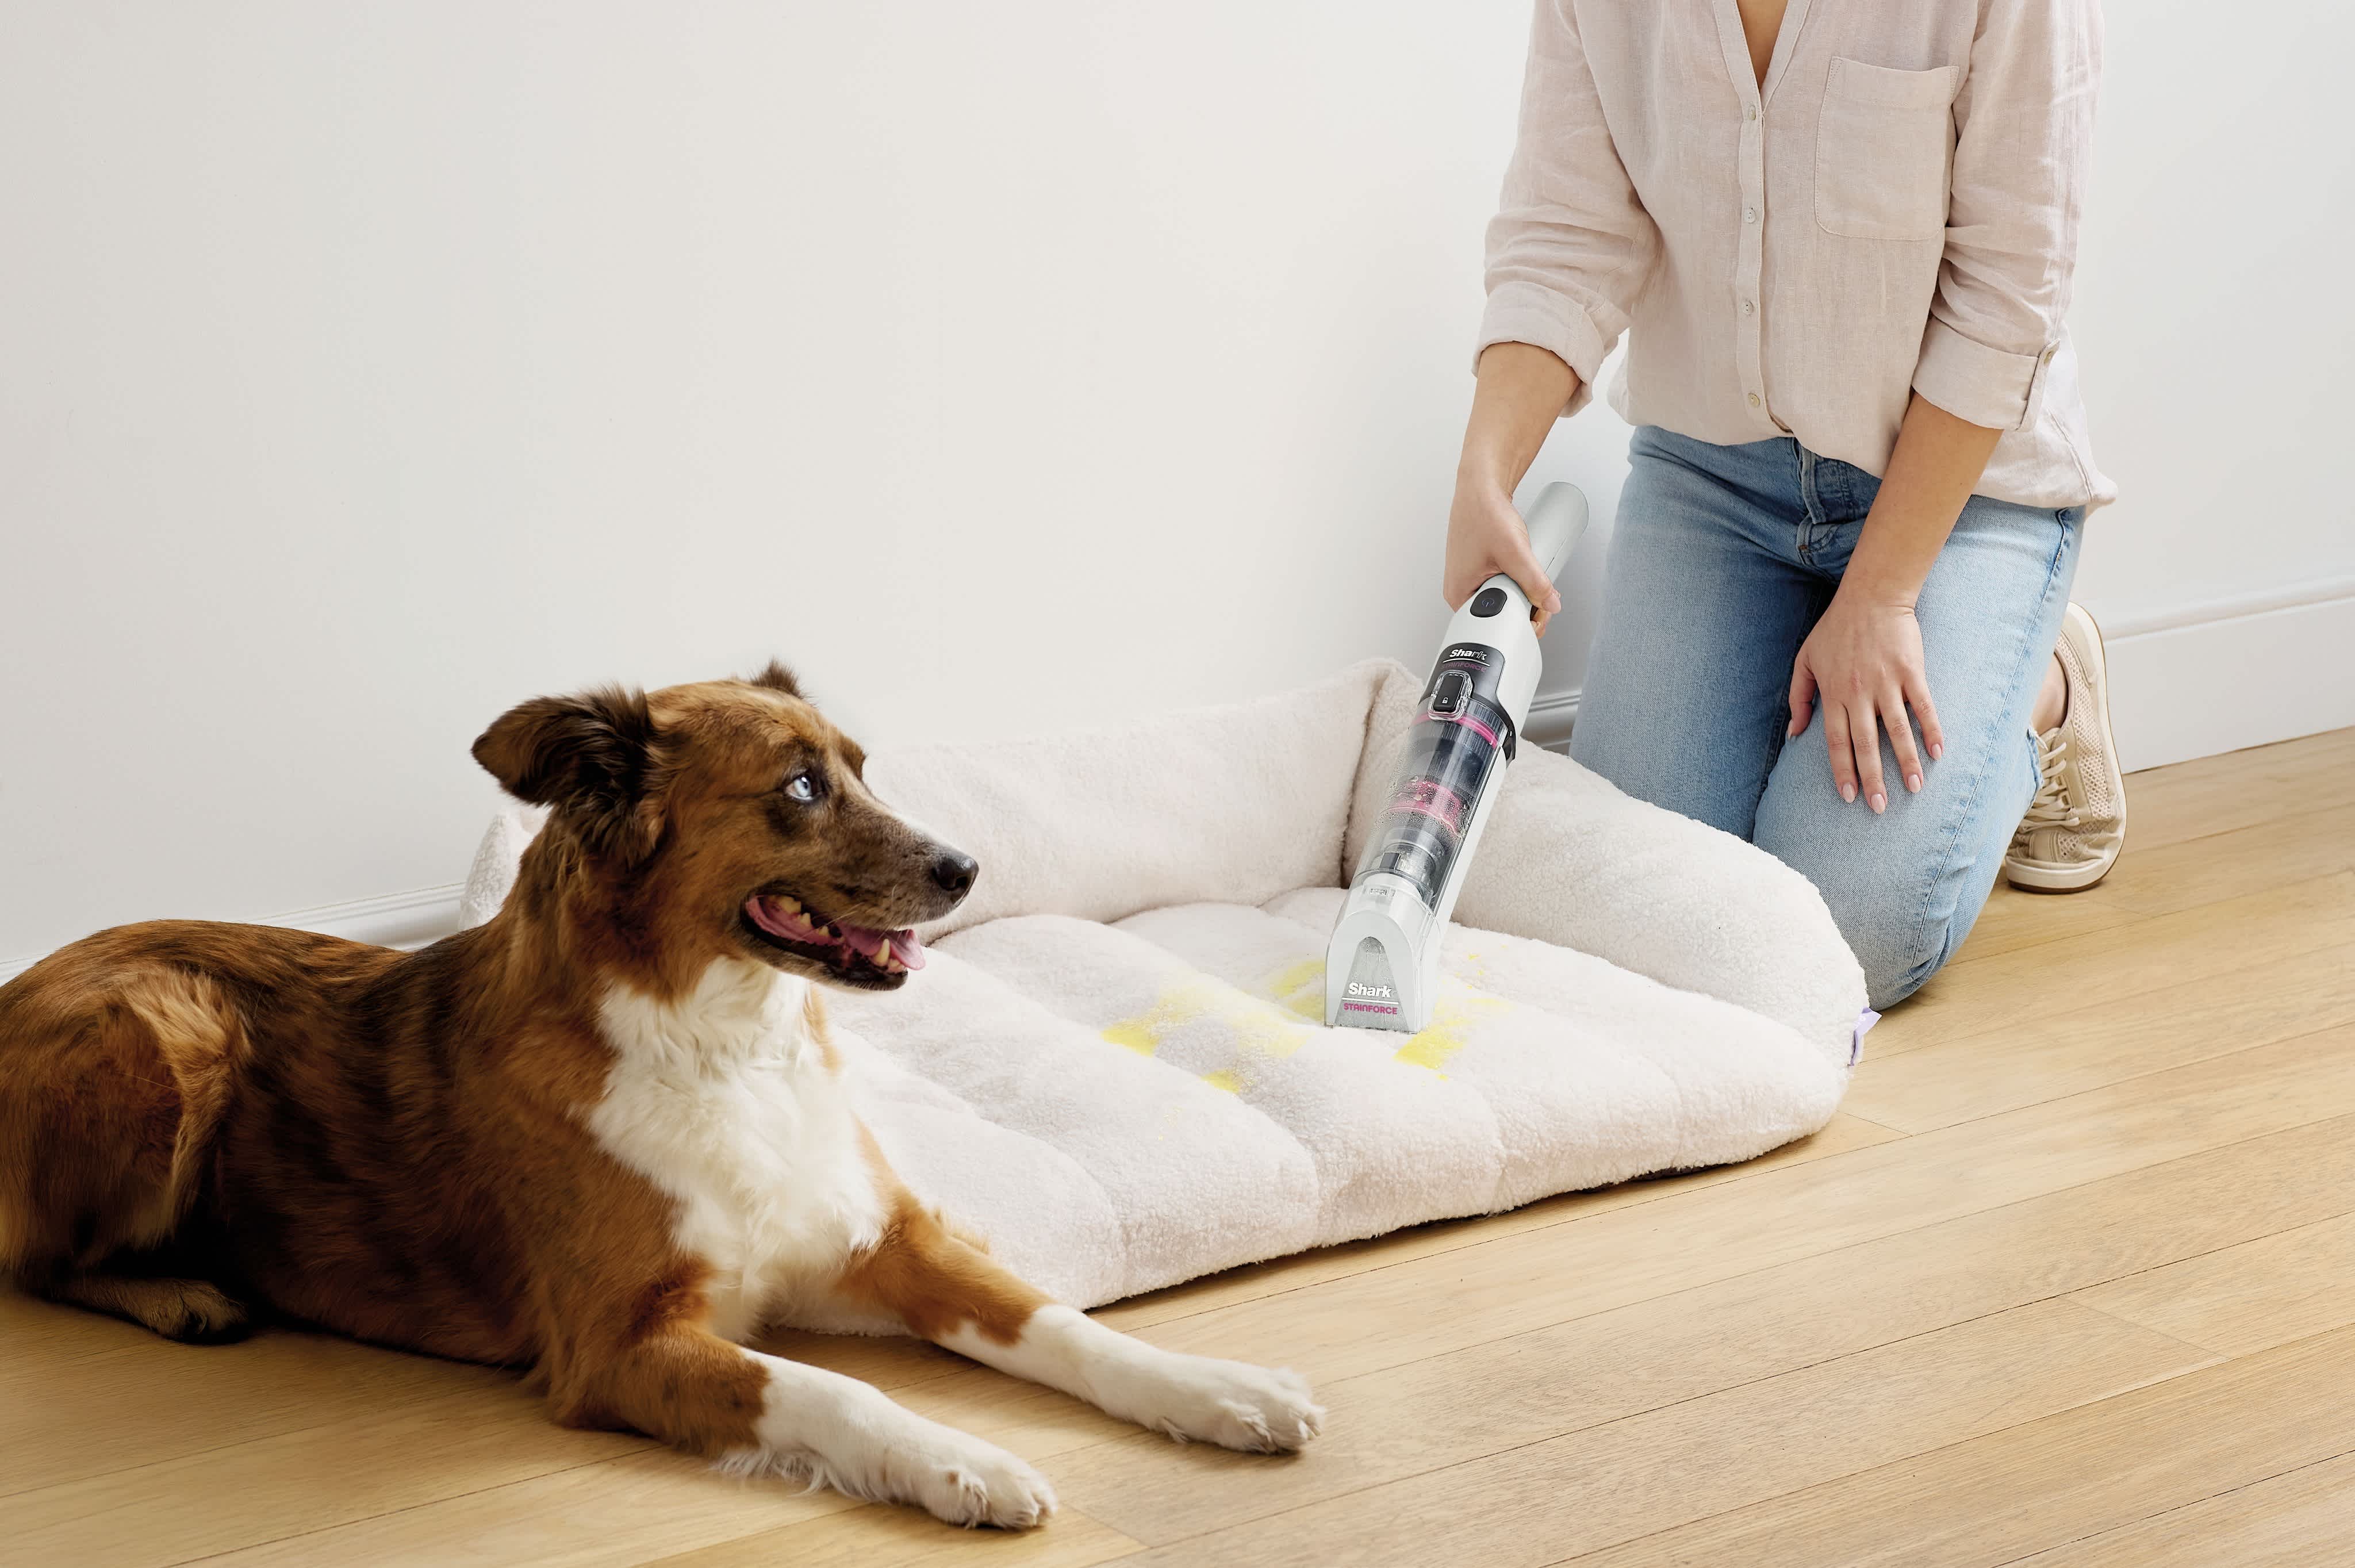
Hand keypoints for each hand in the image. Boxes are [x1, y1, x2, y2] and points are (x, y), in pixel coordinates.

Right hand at [1445, 476, 1563, 634]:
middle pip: (1500, 613)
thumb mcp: (1514, 552)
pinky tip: (1521, 566)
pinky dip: (1517, 579)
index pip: (1493, 625)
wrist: (1480, 486)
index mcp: (1459, 594)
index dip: (1522, 621)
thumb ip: (1535, 582)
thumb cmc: (1483, 513)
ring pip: (1504, 598)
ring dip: (1523, 590)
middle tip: (1539, 588)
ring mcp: (1470, 579)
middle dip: (1526, 605)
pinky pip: (1502, 584)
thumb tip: (1550, 603)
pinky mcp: (1479, 568)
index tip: (1540, 611)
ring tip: (1525, 569)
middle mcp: (1461, 590)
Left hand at [1787, 589, 1944, 812]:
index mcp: (1833, 694)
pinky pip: (1923, 706)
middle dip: (1872, 778)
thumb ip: (1799, 697)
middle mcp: (1859, 693)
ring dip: (1906, 762)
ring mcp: (1886, 683)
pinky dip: (1931, 729)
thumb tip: (1793, 734)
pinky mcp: (1911, 672)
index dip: (1843, 770)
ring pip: (1896, 730)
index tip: (1848, 796)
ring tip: (1915, 788)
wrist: (1871, 597)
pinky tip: (1938, 752)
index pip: (1836, 741)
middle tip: (1879, 807)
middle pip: (1865, 743)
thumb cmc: (1835, 629)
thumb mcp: (1805, 660)